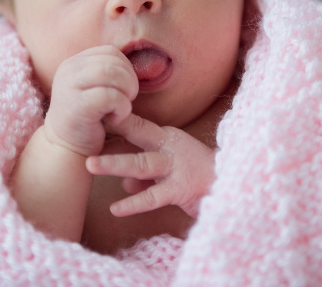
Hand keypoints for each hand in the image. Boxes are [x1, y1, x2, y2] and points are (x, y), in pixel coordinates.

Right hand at [44, 45, 137, 156]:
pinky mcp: (77, 105)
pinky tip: (116, 119)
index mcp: (73, 64)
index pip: (109, 52)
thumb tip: (135, 66)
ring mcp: (69, 87)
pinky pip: (110, 96)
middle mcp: (68, 71)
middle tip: (128, 99)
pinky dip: (122, 107)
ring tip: (123, 107)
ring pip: (110, 73)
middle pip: (111, 61)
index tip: (126, 88)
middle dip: (129, 80)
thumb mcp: (93, 90)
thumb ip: (107, 74)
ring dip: (126, 91)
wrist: (66, 149)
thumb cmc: (87, 120)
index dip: (126, 67)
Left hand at [86, 113, 215, 217]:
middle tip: (89, 126)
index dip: (116, 120)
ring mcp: (175, 167)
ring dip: (115, 164)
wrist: (232, 188)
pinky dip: (133, 203)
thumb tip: (124, 184)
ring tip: (91, 165)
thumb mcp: (169, 171)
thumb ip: (146, 175)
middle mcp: (170, 147)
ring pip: (140, 164)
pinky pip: (153, 196)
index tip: (93, 113)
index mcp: (167, 138)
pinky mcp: (180, 188)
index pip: (137, 126)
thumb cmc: (198, 176)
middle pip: (138, 135)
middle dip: (112, 131)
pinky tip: (116, 208)